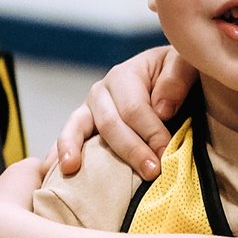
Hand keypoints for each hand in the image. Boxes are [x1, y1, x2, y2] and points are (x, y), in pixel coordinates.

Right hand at [49, 44, 193, 180]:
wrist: (167, 79)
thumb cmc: (178, 75)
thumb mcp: (186, 64)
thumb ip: (177, 79)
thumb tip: (161, 110)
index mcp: (125, 75)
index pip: (135, 109)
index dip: (151, 133)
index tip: (167, 155)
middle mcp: (101, 92)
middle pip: (110, 123)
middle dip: (131, 150)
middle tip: (152, 173)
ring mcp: (89, 110)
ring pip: (77, 128)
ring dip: (74, 148)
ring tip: (71, 169)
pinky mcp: (83, 127)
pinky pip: (68, 139)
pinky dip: (57, 153)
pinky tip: (51, 170)